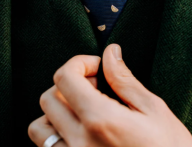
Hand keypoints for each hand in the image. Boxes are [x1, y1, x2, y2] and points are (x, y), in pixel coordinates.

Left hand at [28, 44, 191, 146]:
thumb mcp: (152, 109)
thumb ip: (124, 79)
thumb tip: (110, 53)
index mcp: (100, 119)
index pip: (65, 77)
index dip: (80, 62)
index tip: (97, 66)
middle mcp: (80, 142)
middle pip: (49, 98)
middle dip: (69, 82)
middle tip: (94, 85)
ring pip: (39, 128)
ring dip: (57, 110)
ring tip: (82, 108)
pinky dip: (56, 133)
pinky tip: (79, 129)